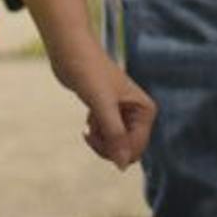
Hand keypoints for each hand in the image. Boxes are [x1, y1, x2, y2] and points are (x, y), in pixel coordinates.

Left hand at [50, 42, 154, 168]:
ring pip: (116, 145)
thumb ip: (115, 135)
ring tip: (88, 125)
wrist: (70, 50)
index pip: (137, 147)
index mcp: (146, 109)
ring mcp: (124, 113)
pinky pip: (106, 136)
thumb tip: (123, 166)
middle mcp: (139, 112)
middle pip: (127, 150)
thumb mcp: (102, 105)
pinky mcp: (108, 112)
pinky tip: (88, 120)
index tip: (95, 136)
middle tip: (89, 135)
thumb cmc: (88, 71)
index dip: (116, 149)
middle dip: (107, 147)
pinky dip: (95, 133)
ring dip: (99, 140)